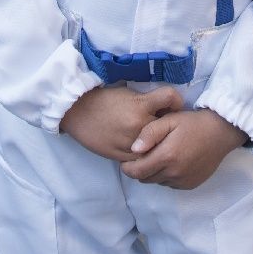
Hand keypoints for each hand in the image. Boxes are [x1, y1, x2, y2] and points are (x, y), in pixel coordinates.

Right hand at [59, 85, 183, 162]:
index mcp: (141, 104)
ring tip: (154, 139)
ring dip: (158, 144)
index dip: (176, 101)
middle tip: (165, 125)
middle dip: (168, 126)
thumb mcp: (128, 93)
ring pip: (157, 147)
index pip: (171, 98)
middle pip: (167, 127)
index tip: (174, 105)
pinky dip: (145, 155)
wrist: (76, 112)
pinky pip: (143, 160)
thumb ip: (147, 102)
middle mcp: (139, 124)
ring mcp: (132, 143)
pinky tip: (142, 149)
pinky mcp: (123, 156)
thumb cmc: (103, 99)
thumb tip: (166, 109)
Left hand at [120, 109, 247, 189]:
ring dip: (154, 172)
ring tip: (160, 156)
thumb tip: (133, 149)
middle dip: (140, 169)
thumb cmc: (193, 123)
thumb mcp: (170, 120)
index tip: (128, 158)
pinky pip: (170, 184)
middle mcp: (173, 173)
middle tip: (144, 155)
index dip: (127, 167)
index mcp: (166, 156)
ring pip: (157, 182)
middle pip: (145, 179)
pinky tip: (173, 162)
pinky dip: (167, 176)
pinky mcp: (190, 184)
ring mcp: (183, 181)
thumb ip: (149, 133)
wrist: (221, 132)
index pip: (136, 172)